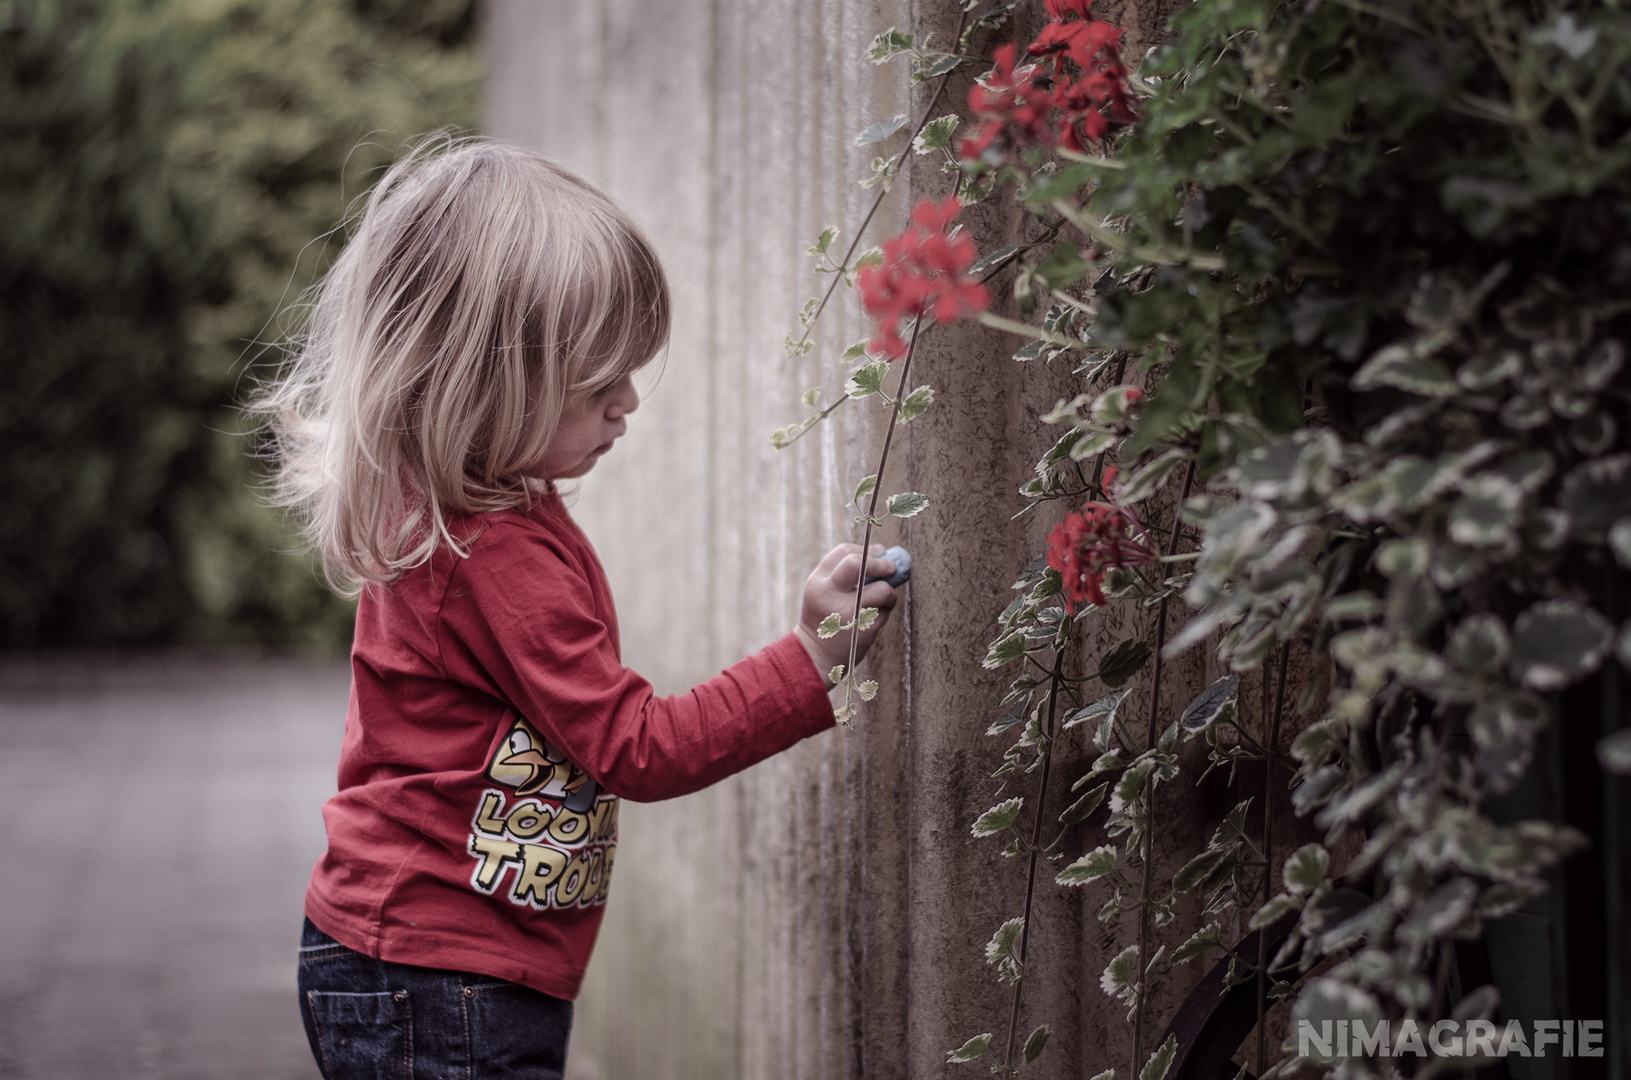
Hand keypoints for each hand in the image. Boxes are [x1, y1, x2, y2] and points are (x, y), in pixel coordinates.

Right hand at [794, 544, 900, 688]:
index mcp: (818, 582)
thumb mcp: (824, 592)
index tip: (880, 553)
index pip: (844, 553)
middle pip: (858, 563)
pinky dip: (885, 612)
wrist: (815, 656)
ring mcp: (847, 612)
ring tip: (882, 601)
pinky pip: (885, 611)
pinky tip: (873, 620)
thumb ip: (845, 574)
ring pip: (882, 589)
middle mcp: (829, 594)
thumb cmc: (825, 619)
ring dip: (889, 593)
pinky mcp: (863, 629)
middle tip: (892, 567)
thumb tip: (882, 553)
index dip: (867, 551)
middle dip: (880, 563)